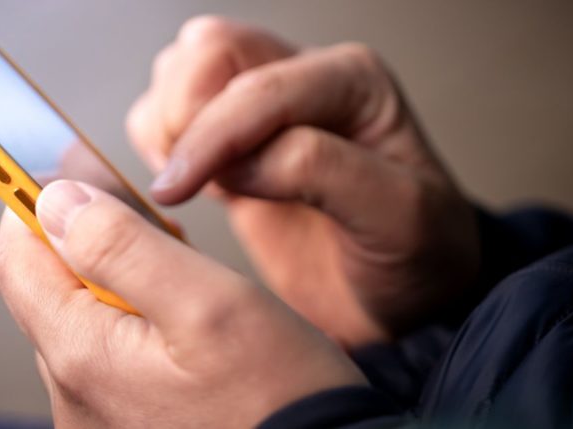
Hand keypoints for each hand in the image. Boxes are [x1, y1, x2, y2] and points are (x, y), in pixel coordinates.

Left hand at [0, 180, 365, 427]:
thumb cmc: (278, 396)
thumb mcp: (209, 302)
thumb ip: (123, 246)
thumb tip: (57, 201)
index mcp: (83, 355)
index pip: (17, 255)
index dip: (31, 199)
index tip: (59, 167)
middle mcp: (74, 391)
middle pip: (47, 284)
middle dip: (85, 236)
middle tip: (143, 219)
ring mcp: (96, 412)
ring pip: (79, 314)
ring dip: (112, 276)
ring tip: (174, 271)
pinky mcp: (123, 420)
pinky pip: (105, 351)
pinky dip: (128, 316)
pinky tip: (176, 316)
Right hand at [127, 16, 479, 346]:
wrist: (398, 297)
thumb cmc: (415, 255)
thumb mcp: (399, 217)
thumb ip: (322, 170)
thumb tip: (241, 162)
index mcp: (353, 83)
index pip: (261, 86)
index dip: (211, 134)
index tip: (177, 189)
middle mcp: (305, 81)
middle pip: (210, 51)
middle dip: (184, 114)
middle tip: (189, 181)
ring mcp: (264, 109)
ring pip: (182, 71)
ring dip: (167, 124)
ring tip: (192, 184)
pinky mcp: (234, 144)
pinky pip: (170, 113)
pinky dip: (158, 143)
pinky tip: (189, 185)